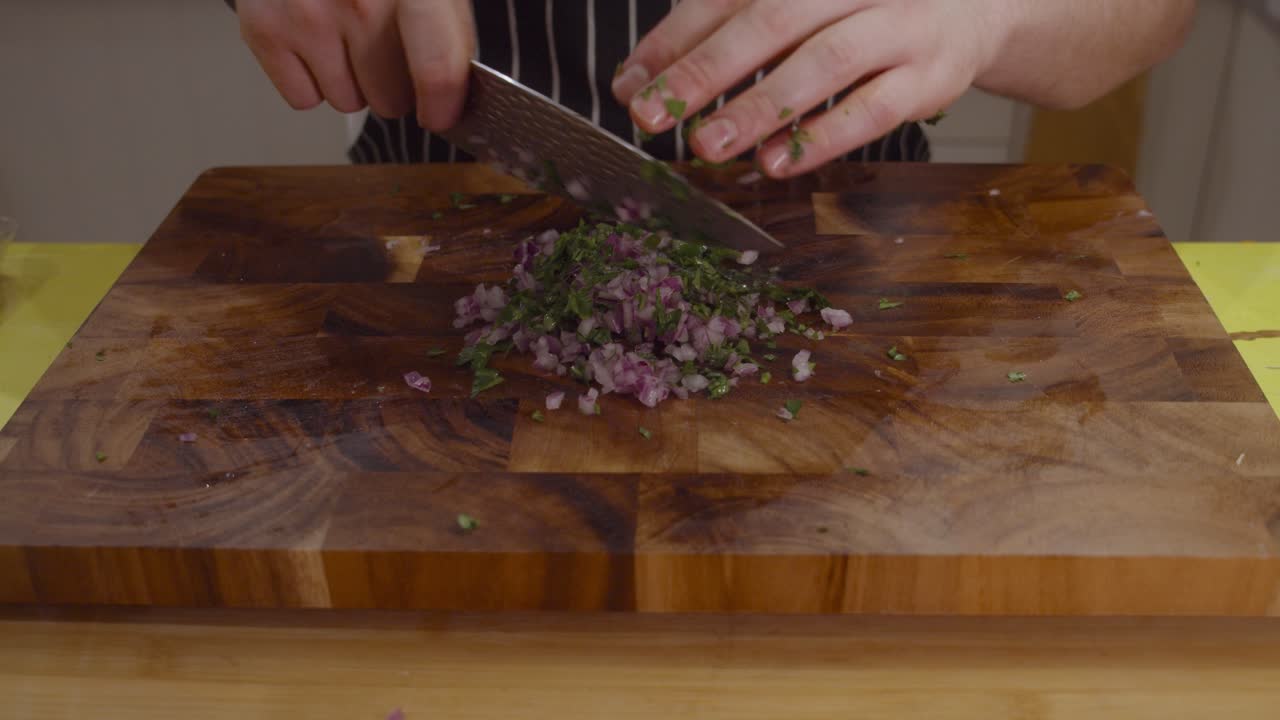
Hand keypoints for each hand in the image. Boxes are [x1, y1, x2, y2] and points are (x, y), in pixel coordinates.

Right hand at [236, 0, 474, 129]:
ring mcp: (308, 15)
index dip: (442, 105)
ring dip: (352, 81)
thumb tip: (455, 95)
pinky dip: (312, 80)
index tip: (440, 114)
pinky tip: (316, 41)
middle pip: (390, 99)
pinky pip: (304, 98)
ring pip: (348, 102)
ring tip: (346, 35)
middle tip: (384, 48)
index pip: (436, 67)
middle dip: (393, 85)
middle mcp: (359, 0)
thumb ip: (449, 30)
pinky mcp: (265, 27)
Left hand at [613, 0, 1007, 176]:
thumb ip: (723, 32)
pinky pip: (874, 107)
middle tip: (655, 114)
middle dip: (705, 71)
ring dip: (759, 107)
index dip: (674, 38)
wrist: (971, 9)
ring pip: (823, 62)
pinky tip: (779, 160)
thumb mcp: (795, 7)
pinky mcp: (928, 75)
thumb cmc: (859, 12)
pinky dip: (824, 135)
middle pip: (771, 20)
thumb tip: (642, 79)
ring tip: (707, 146)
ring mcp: (896, 25)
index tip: (629, 84)